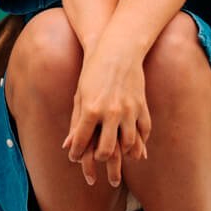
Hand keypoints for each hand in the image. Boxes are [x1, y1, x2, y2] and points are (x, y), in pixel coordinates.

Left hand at [62, 34, 152, 187]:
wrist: (118, 50)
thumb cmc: (94, 71)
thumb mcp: (80, 94)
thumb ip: (75, 121)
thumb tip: (67, 146)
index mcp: (91, 109)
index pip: (81, 142)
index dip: (76, 154)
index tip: (74, 157)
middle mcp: (111, 112)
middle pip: (106, 151)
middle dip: (100, 159)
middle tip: (97, 159)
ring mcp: (129, 110)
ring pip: (128, 144)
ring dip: (122, 153)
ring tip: (117, 156)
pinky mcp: (141, 106)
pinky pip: (144, 131)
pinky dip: (140, 142)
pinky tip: (134, 146)